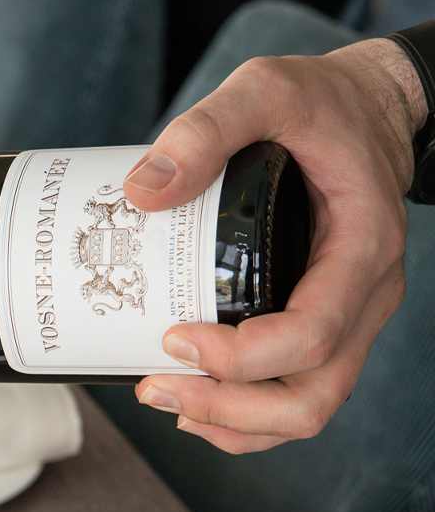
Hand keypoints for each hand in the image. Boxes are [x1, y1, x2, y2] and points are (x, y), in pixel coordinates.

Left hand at [123, 38, 426, 452]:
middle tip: (155, 389)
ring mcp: (347, 320)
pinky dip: (245, 415)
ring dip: (233, 423)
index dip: (241, 357)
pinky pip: (295, 393)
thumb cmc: (324, 104)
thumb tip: (142, 191)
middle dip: (229, 409)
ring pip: (305, 409)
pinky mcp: (323, 326)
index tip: (173, 338)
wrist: (369, 111)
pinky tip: (195, 405)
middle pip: (311, 397)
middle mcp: (362, 298)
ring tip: (167, 402)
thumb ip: (206, 128)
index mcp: (361, 250)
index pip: (311, 335)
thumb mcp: (267, 89)